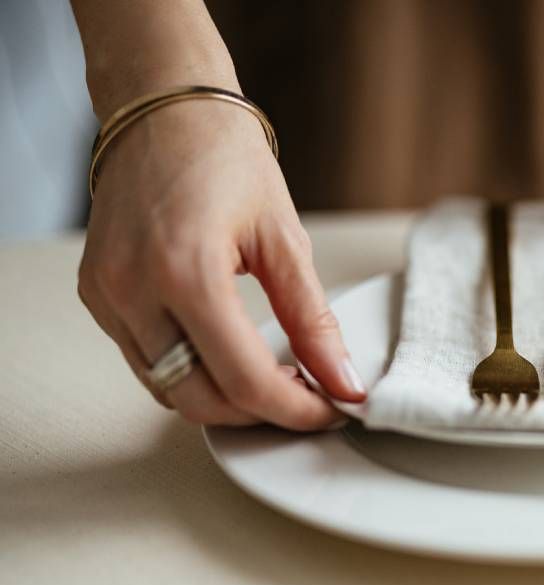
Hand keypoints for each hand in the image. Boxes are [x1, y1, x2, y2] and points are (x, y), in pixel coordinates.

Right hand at [78, 101, 365, 428]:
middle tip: (309, 398)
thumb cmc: (223, 156)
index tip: (334, 407)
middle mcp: (133, 290)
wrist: (164, 108)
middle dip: (261, 414)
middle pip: (200, 400)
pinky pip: (146, 361)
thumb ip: (312, 319)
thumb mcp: (284, 238)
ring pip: (168, 389)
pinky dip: (192, 371)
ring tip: (276, 377)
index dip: (296, 409)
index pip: (244, 380)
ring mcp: (106, 295)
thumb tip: (342, 378)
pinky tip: (232, 353)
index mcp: (185, 272)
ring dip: (225, 398)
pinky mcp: (98, 294)